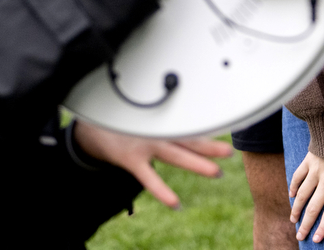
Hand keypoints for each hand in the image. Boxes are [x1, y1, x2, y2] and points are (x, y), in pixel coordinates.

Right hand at [72, 120, 231, 208]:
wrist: (93, 128)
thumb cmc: (125, 124)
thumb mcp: (148, 120)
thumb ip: (168, 126)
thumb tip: (192, 130)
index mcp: (163, 123)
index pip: (191, 126)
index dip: (209, 130)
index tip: (230, 130)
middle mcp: (157, 132)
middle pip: (188, 139)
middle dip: (210, 147)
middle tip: (230, 152)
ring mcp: (145, 145)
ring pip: (175, 155)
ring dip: (197, 163)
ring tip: (217, 173)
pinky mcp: (131, 160)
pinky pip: (149, 178)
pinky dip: (162, 191)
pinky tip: (175, 204)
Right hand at [289, 149, 323, 242]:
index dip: (323, 228)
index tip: (316, 239)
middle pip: (313, 208)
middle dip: (305, 225)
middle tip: (300, 236)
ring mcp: (316, 171)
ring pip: (302, 195)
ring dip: (296, 209)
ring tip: (293, 220)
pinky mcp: (309, 160)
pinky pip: (297, 176)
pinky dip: (293, 187)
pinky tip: (291, 196)